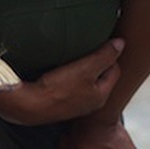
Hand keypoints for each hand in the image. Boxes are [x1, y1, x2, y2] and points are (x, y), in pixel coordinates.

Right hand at [0, 38, 123, 125]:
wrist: (28, 105)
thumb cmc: (59, 87)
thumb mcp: (87, 68)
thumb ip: (106, 55)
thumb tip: (121, 43)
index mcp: (100, 96)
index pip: (114, 70)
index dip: (110, 54)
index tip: (99, 42)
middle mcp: (89, 104)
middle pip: (100, 77)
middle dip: (96, 62)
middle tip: (87, 48)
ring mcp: (73, 106)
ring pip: (84, 82)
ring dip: (81, 69)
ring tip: (73, 57)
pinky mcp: (58, 104)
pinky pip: (69, 86)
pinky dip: (67, 77)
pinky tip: (58, 70)